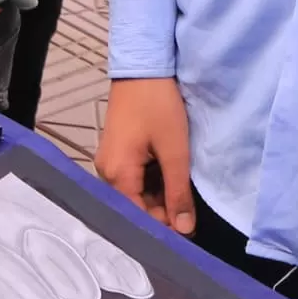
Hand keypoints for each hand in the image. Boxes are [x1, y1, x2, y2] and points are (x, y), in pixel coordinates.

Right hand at [96, 77, 196, 234]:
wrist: (142, 66)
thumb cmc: (158, 106)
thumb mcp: (175, 151)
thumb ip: (178, 193)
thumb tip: (185, 230)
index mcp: (117, 174)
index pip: (138, 218)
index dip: (164, 229)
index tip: (190, 232)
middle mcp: (106, 172)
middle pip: (134, 207)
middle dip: (163, 213)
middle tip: (191, 211)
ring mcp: (109, 161)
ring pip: (135, 193)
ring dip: (159, 197)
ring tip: (183, 191)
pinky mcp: (116, 151)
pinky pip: (133, 179)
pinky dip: (152, 183)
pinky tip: (170, 176)